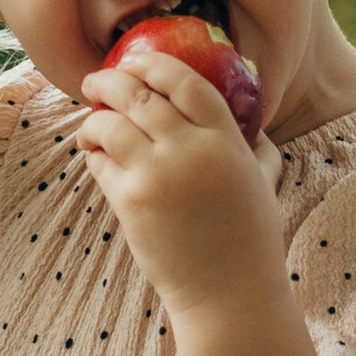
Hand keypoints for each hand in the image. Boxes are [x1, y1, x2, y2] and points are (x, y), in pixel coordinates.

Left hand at [78, 42, 281, 318]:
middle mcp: (189, 149)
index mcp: (225, 137)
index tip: (135, 62)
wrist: (229, 293)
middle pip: (136, 93)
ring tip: (90, 127)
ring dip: (93, 120)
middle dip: (108, 80)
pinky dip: (94, 154)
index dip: (152, 64)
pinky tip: (96, 157)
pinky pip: (100, 163)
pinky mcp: (130, 202)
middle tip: (95, 81)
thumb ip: (256, 146)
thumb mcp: (264, 180)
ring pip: (108, 124)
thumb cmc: (250, 238)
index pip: (183, 81)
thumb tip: (251, 124)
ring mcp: (156, 174)